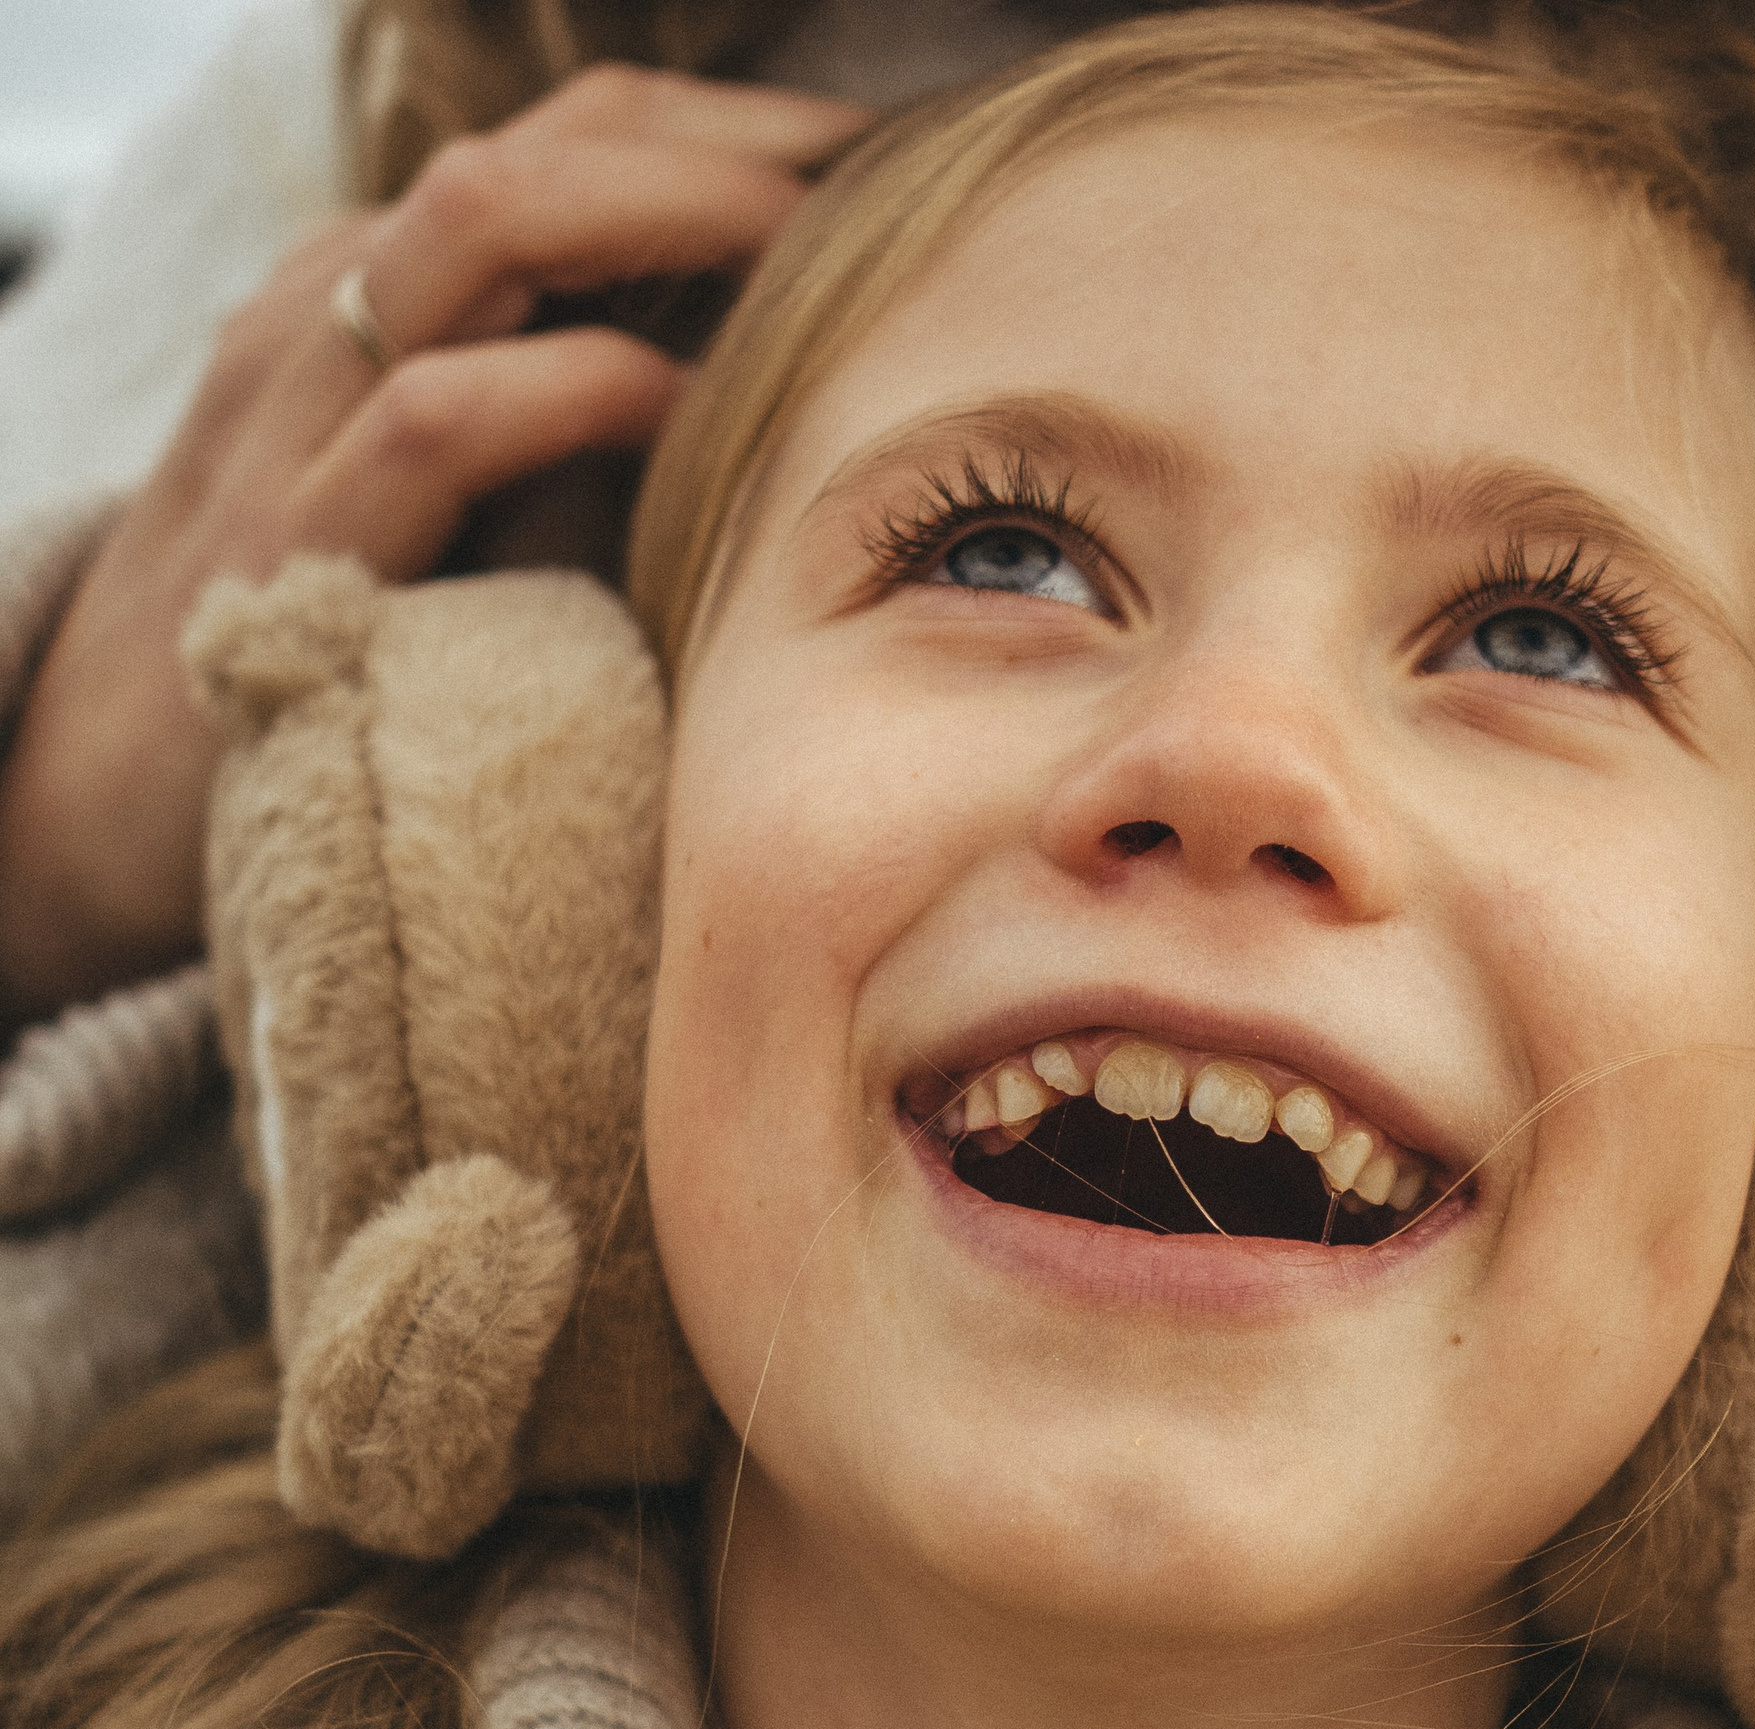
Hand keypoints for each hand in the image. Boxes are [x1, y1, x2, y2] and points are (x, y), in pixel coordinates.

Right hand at [0, 66, 861, 1025]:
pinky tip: (698, 410)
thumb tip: (784, 411)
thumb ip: (577, 438)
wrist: (101, 801)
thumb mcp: (458, 510)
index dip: (734, 135)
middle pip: (548, 146)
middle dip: (731, 144)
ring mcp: (298, 411)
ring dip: (674, 215)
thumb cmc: (332, 653)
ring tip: (822, 255)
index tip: (883, 175)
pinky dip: (584, 388)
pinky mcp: (293, 547)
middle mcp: (333, 312)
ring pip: (486, 221)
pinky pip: (442, 414)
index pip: (572, 146)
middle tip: (886, 187)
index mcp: (381, 296)